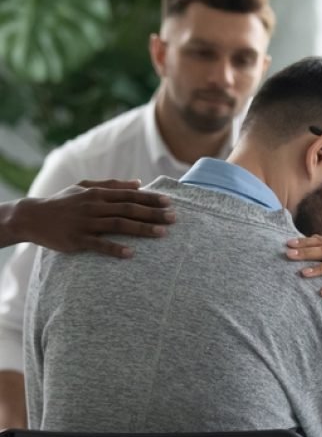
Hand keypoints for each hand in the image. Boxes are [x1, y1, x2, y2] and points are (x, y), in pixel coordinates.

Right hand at [15, 179, 175, 256]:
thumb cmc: (63, 202)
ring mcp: (86, 223)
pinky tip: (131, 253)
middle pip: (129, 209)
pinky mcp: (77, 240)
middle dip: (153, 213)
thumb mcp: (85, 187)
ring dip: (142, 229)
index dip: (150, 199)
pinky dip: (116, 249)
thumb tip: (138, 183)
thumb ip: (112, 184)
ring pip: (119, 225)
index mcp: (97, 193)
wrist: (33, 217)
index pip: (129, 195)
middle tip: (173, 218)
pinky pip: (99, 245)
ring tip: (162, 233)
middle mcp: (94, 206)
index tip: (169, 203)